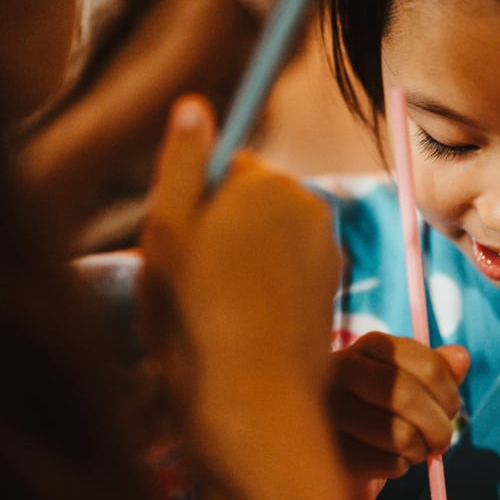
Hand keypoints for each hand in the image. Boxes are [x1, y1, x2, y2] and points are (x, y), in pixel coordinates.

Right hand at [141, 94, 340, 410]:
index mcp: (266, 182)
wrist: (252, 396)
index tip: (180, 240)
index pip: (224, 166)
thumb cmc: (196, 311)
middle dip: (222, 228)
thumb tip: (193, 103)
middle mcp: (308, 205)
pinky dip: (267, 288)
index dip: (194, 201)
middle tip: (193, 277)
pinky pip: (288, 270)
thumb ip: (181, 161)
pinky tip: (244, 324)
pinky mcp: (332, 285)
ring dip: (243, 260)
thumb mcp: (167, 229)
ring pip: (268, 238)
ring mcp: (325, 247)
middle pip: (250, 200)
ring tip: (216, 307)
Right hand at [327, 331, 469, 499]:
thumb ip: (436, 369)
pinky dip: (399, 467)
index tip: (449, 409)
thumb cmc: (377, 410)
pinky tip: (387, 462)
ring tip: (412, 451)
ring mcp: (329, 411)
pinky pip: (388, 463)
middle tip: (441, 441)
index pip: (429, 367)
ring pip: (402, 435)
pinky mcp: (330, 452)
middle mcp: (341, 370)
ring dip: (419, 450)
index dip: (450, 395)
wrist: (332, 452)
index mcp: (370, 346)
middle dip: (439, 427)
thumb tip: (461, 358)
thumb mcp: (407, 383)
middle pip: (411, 398)